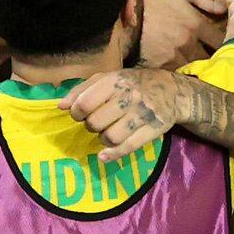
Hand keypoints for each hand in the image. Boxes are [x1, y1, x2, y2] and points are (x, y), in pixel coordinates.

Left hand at [63, 70, 185, 152]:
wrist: (172, 90)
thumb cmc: (133, 83)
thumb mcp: (108, 78)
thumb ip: (82, 90)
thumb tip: (61, 106)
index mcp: (115, 81)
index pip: (85, 103)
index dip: (76, 113)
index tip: (79, 114)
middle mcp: (130, 96)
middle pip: (95, 122)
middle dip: (91, 126)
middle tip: (97, 123)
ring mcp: (143, 113)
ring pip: (110, 137)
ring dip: (103, 139)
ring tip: (107, 132)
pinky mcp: (154, 129)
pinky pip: (128, 147)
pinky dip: (112, 154)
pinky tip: (104, 155)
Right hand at [134, 0, 224, 67]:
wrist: (120, 15)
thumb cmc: (148, 1)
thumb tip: (222, 9)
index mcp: (195, 23)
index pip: (219, 40)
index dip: (223, 44)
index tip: (223, 46)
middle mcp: (188, 42)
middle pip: (209, 58)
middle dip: (211, 59)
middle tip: (212, 60)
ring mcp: (174, 57)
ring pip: (193, 69)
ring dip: (195, 68)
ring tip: (196, 69)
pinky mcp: (160, 68)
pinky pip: (176, 75)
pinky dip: (179, 75)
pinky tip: (179, 74)